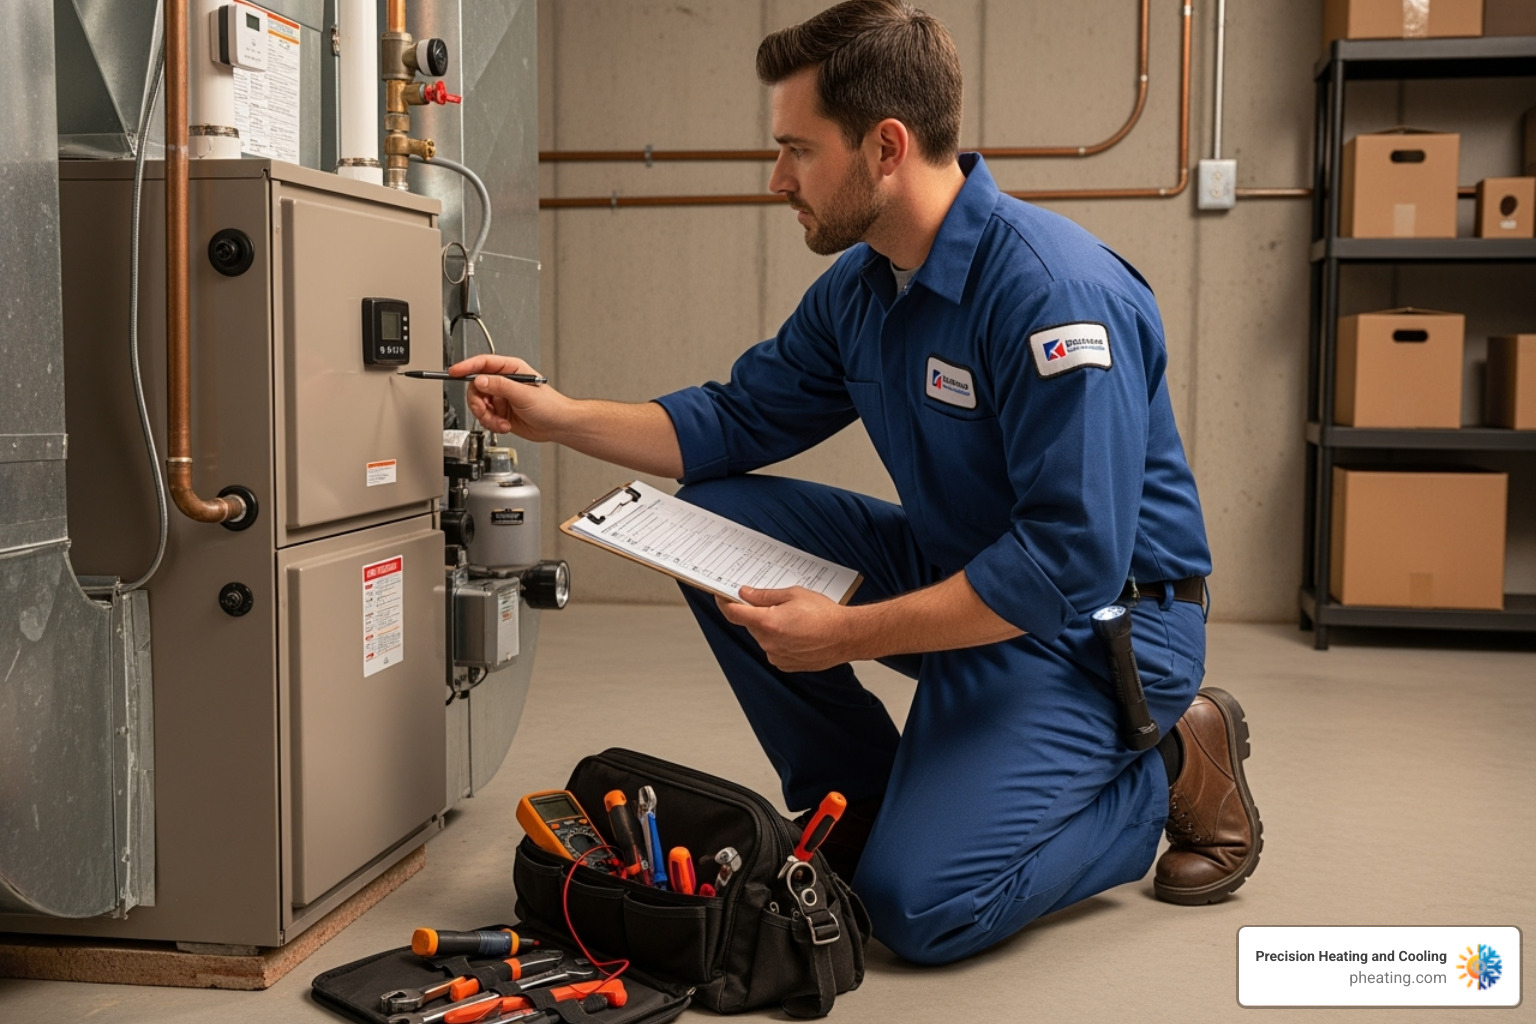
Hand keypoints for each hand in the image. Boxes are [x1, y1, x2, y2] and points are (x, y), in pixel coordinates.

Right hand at [449, 354, 564, 440]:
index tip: (453, 372)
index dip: (466, 367)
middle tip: (484, 411)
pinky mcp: (500, 412)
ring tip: (500, 421)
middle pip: (476, 387)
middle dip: (477, 402)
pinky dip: (491, 424)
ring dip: (486, 416)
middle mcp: (504, 382)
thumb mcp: (524, 394)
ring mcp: (501, 398)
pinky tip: (504, 425)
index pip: (483, 364)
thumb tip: (480, 380)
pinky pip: (485, 417)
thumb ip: (500, 386)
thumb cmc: (550, 405)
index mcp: (511, 370)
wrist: (557, 426)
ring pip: (478, 404)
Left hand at [718, 586, 863, 672]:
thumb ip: (765, 596)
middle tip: (775, 603)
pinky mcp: (785, 664)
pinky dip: (780, 639)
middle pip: (751, 624)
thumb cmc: (825, 615)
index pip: (734, 614)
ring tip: (794, 618)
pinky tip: (797, 631)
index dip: (724, 603)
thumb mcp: (793, 594)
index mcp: (767, 622)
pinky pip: (774, 648)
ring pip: (763, 637)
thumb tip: (746, 594)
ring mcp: (776, 655)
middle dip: (757, 613)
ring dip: (770, 627)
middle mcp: (768, 642)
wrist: (846, 636)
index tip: (721, 596)